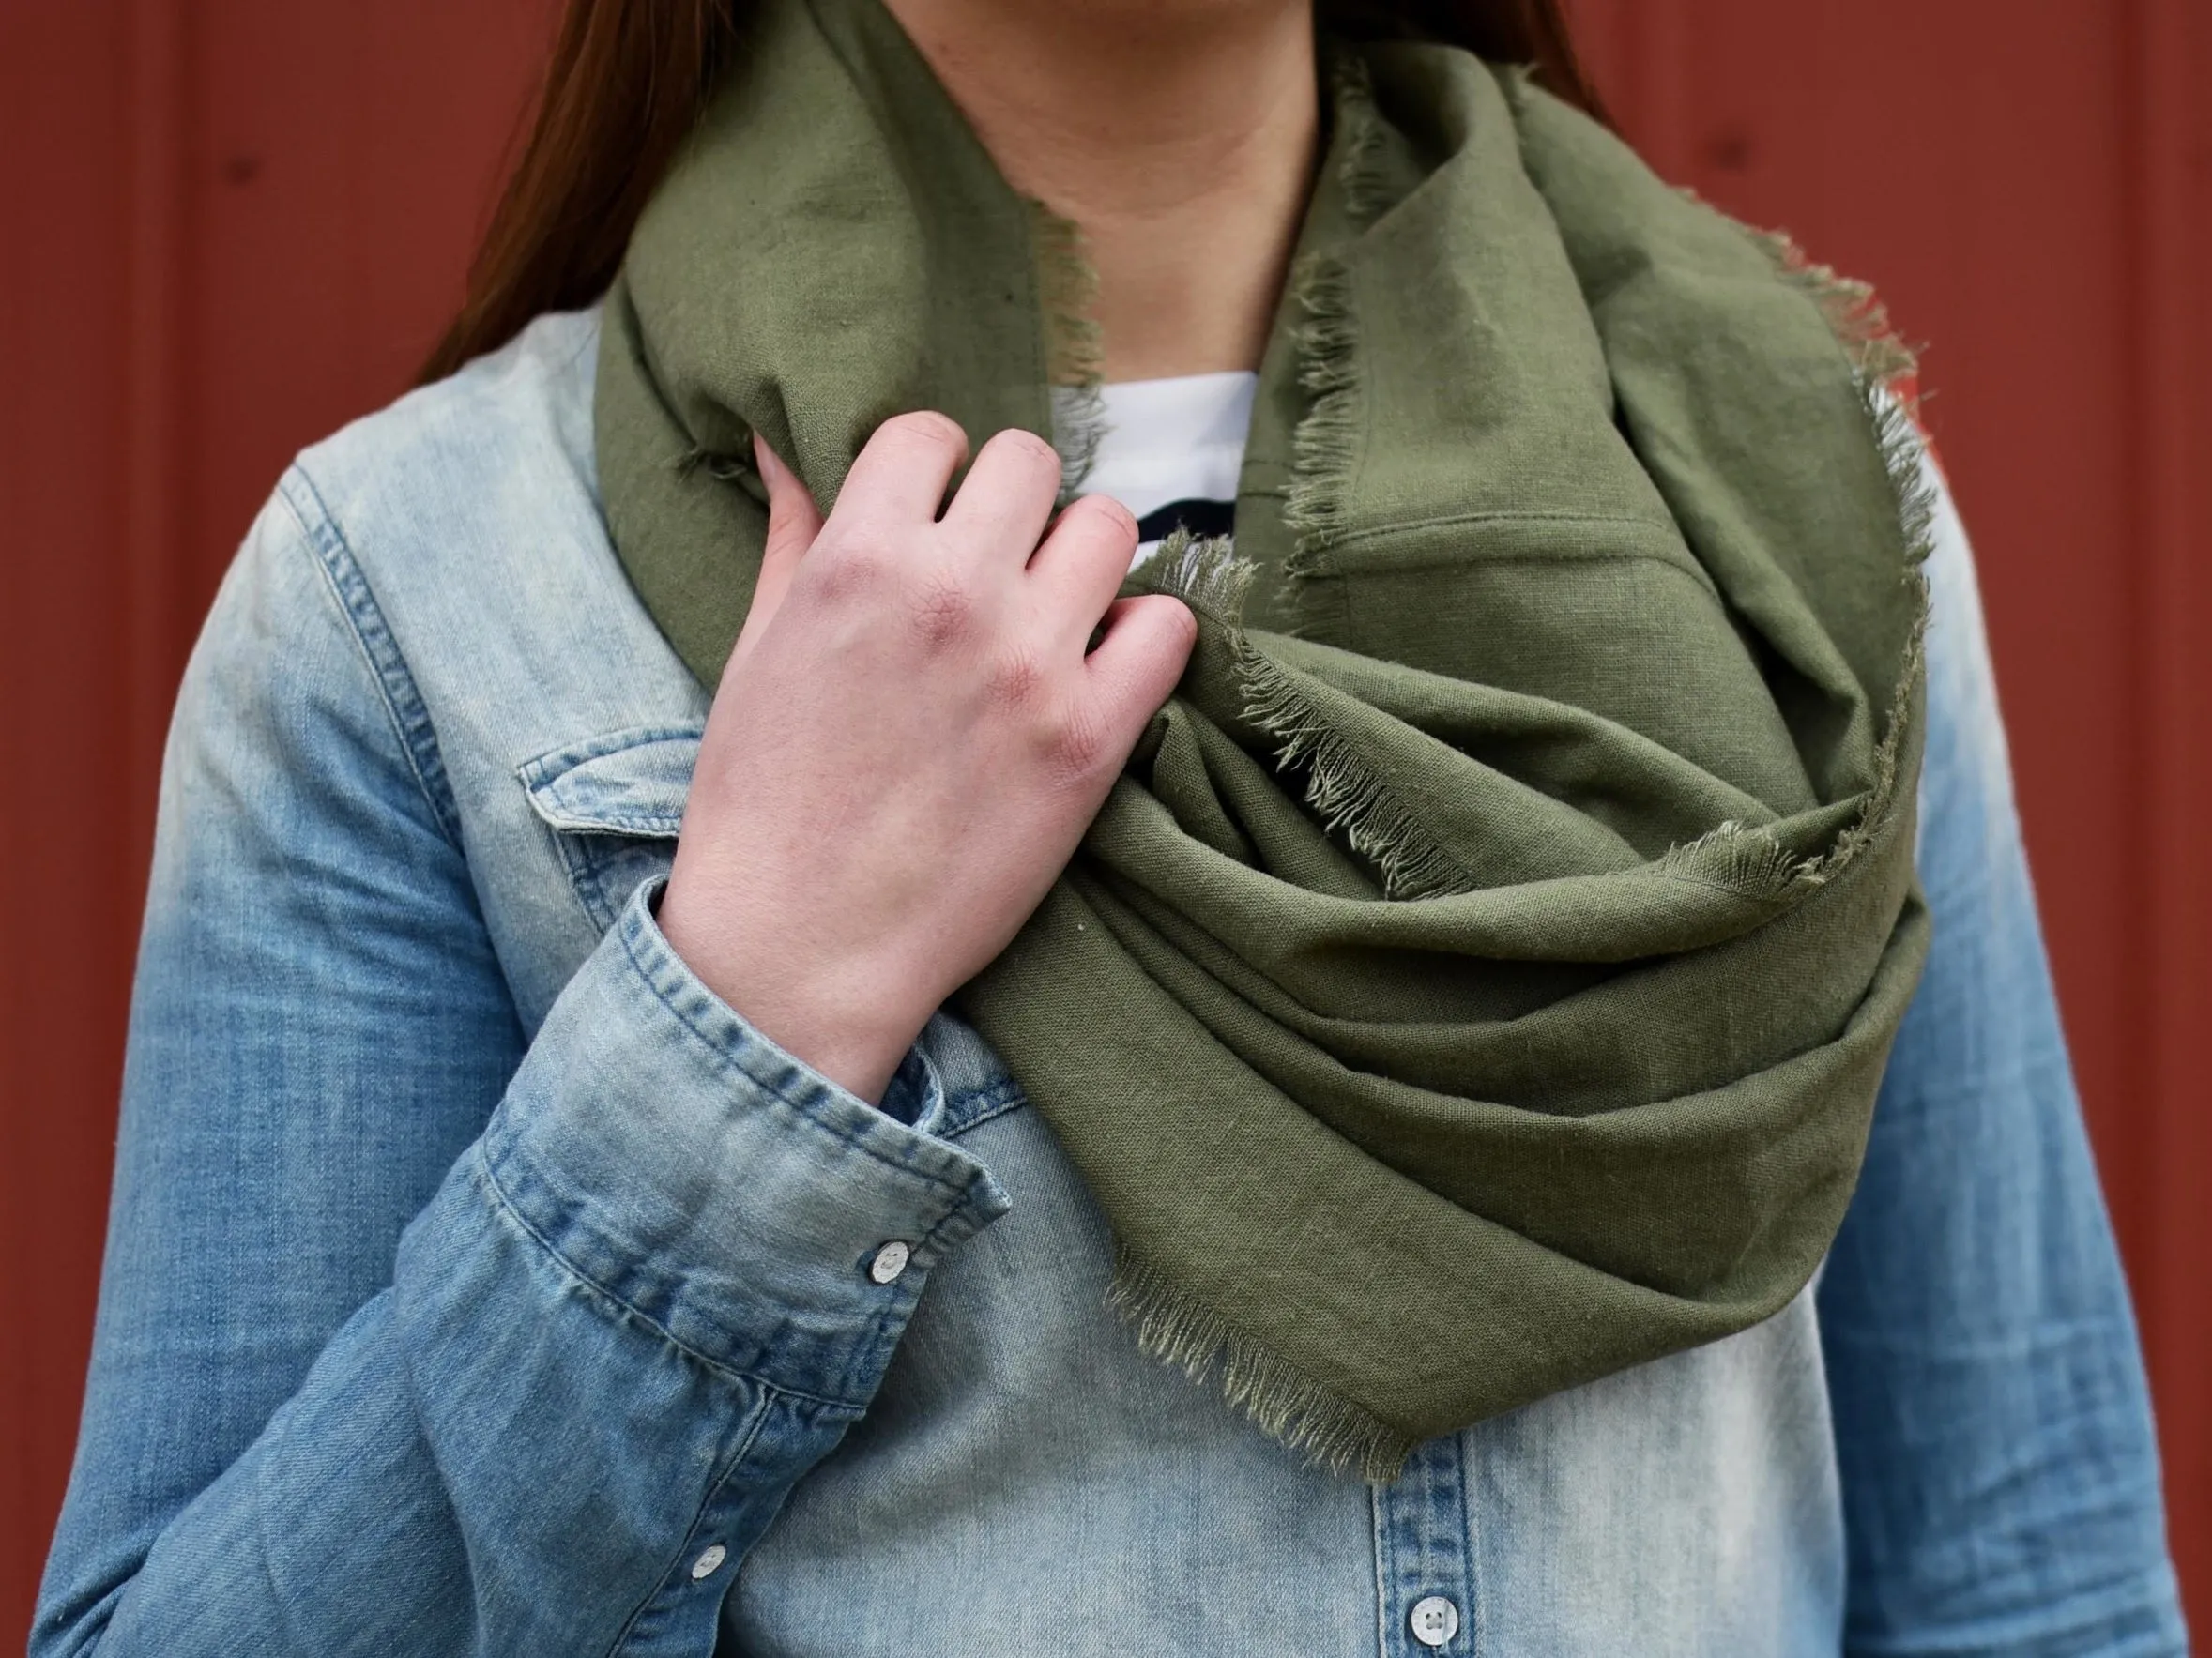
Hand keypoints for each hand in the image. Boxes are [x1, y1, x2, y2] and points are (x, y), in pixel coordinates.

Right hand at [657, 413, 1196, 1101]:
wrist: (801, 947)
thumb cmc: (762, 803)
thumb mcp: (753, 649)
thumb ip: (792, 534)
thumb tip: (780, 439)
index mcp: (857, 560)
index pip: (930, 435)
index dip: (932, 472)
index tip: (933, 518)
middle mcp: (951, 594)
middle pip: (1031, 462)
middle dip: (1012, 505)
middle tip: (996, 567)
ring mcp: (1030, 664)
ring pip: (1110, 526)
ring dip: (1082, 560)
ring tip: (1051, 614)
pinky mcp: (1091, 739)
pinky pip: (1167, 629)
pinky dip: (1142, 639)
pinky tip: (1099, 671)